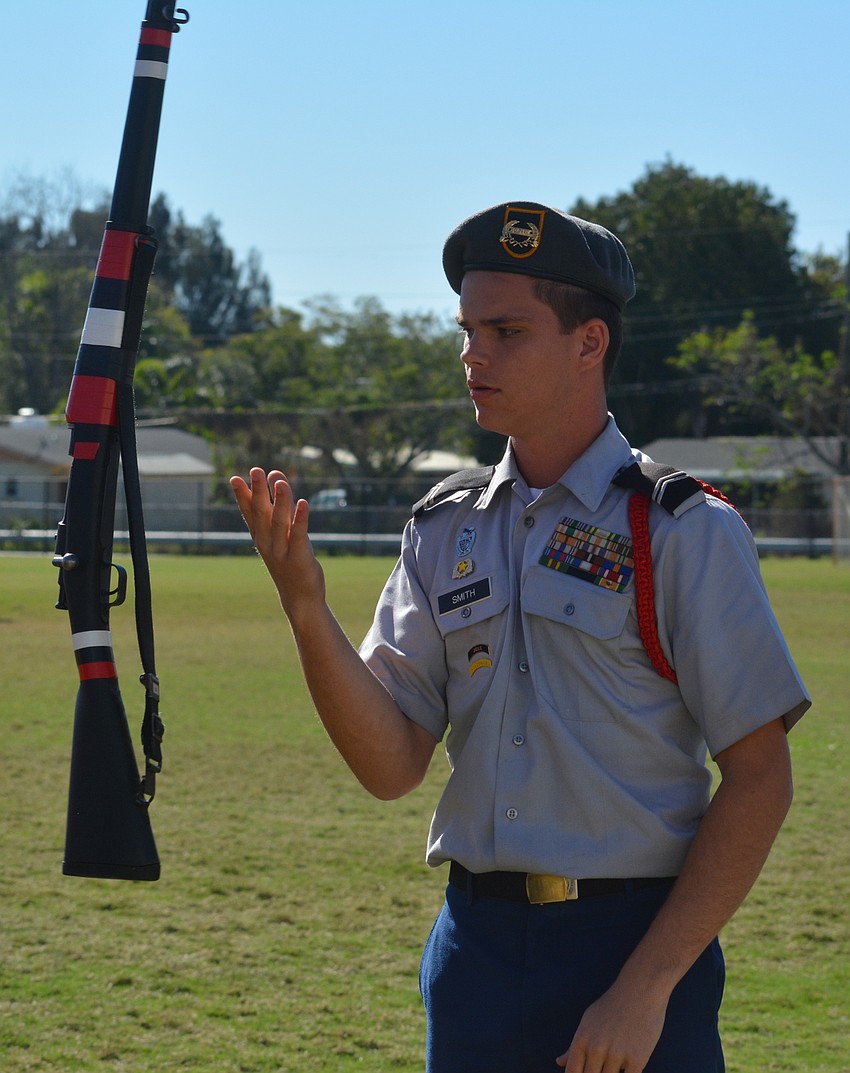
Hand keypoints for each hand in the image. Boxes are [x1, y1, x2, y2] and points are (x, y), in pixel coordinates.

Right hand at [230, 468, 325, 620]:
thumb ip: (281, 504)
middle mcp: (267, 544)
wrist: (299, 597)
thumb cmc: (291, 560)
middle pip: (261, 514)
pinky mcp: (298, 558)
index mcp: (260, 537)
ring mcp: (281, 552)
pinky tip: (304, 502)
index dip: (243, 496)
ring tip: (280, 481)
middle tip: (255, 471)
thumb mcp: (283, 532)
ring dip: (280, 501)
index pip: (249, 513)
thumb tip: (276, 475)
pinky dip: (300, 519)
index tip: (235, 478)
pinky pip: (298, 535)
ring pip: (279, 523)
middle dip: (258, 492)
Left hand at [556, 981, 666, 1072]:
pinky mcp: (637, 1059)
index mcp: (581, 1039)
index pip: (572, 1072)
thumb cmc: (612, 1005)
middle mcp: (596, 1048)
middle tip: (601, 1068)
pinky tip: (628, 1069)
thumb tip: (559, 1062)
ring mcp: (616, 1054)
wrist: (640, 989)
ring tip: (614, 1064)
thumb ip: (574, 1045)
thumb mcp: (588, 1021)